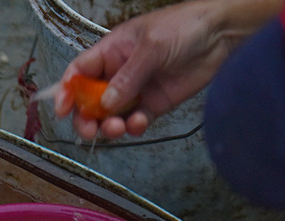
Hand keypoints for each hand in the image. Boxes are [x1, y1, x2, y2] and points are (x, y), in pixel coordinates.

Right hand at [53, 0, 279, 139]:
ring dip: (108, 126)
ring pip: (110, 115)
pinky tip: (138, 123)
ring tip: (118, 128)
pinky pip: (134, 121)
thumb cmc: (185, 27)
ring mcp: (136, 90)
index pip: (79, 72)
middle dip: (86, 117)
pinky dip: (132, 127)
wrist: (222, 35)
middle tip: (89, 130)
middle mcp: (119, 72)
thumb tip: (106, 103)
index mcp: (111, 51)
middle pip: (89, 100)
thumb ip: (128, 77)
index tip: (62, 109)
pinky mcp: (154, 104)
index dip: (66, 90)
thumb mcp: (152, 46)